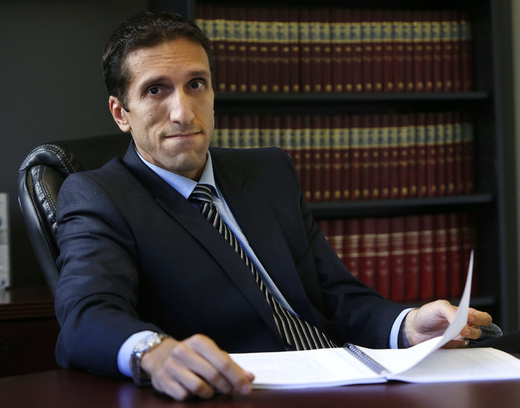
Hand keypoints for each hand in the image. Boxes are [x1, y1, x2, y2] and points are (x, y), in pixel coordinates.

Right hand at [140, 334, 254, 400]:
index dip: (237, 377)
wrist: (159, 355)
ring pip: (199, 388)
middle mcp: (183, 351)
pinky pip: (184, 395)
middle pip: (213, 375)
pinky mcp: (163, 380)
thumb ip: (229, 365)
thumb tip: (249, 378)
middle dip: (226, 386)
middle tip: (231, 391)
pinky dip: (192, 396)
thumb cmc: (191, 355)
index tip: (246, 387)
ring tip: (210, 390)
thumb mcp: (209, 353)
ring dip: (209, 393)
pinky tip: (192, 390)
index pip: (223, 361)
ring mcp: (172, 366)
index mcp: (199, 342)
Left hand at [402, 300, 491, 347]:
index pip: (484, 318)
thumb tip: (461, 322)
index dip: (481, 319)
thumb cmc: (427, 314)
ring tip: (454, 334)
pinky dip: (455, 346)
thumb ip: (451, 311)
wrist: (414, 327)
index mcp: (465, 314)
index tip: (469, 319)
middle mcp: (465, 326)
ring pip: (471, 342)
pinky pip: (460, 350)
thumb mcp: (438, 306)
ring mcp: (459, 338)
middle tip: (463, 330)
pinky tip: (445, 342)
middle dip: (474, 331)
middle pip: (480, 332)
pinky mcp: (452, 347)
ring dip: (464, 339)